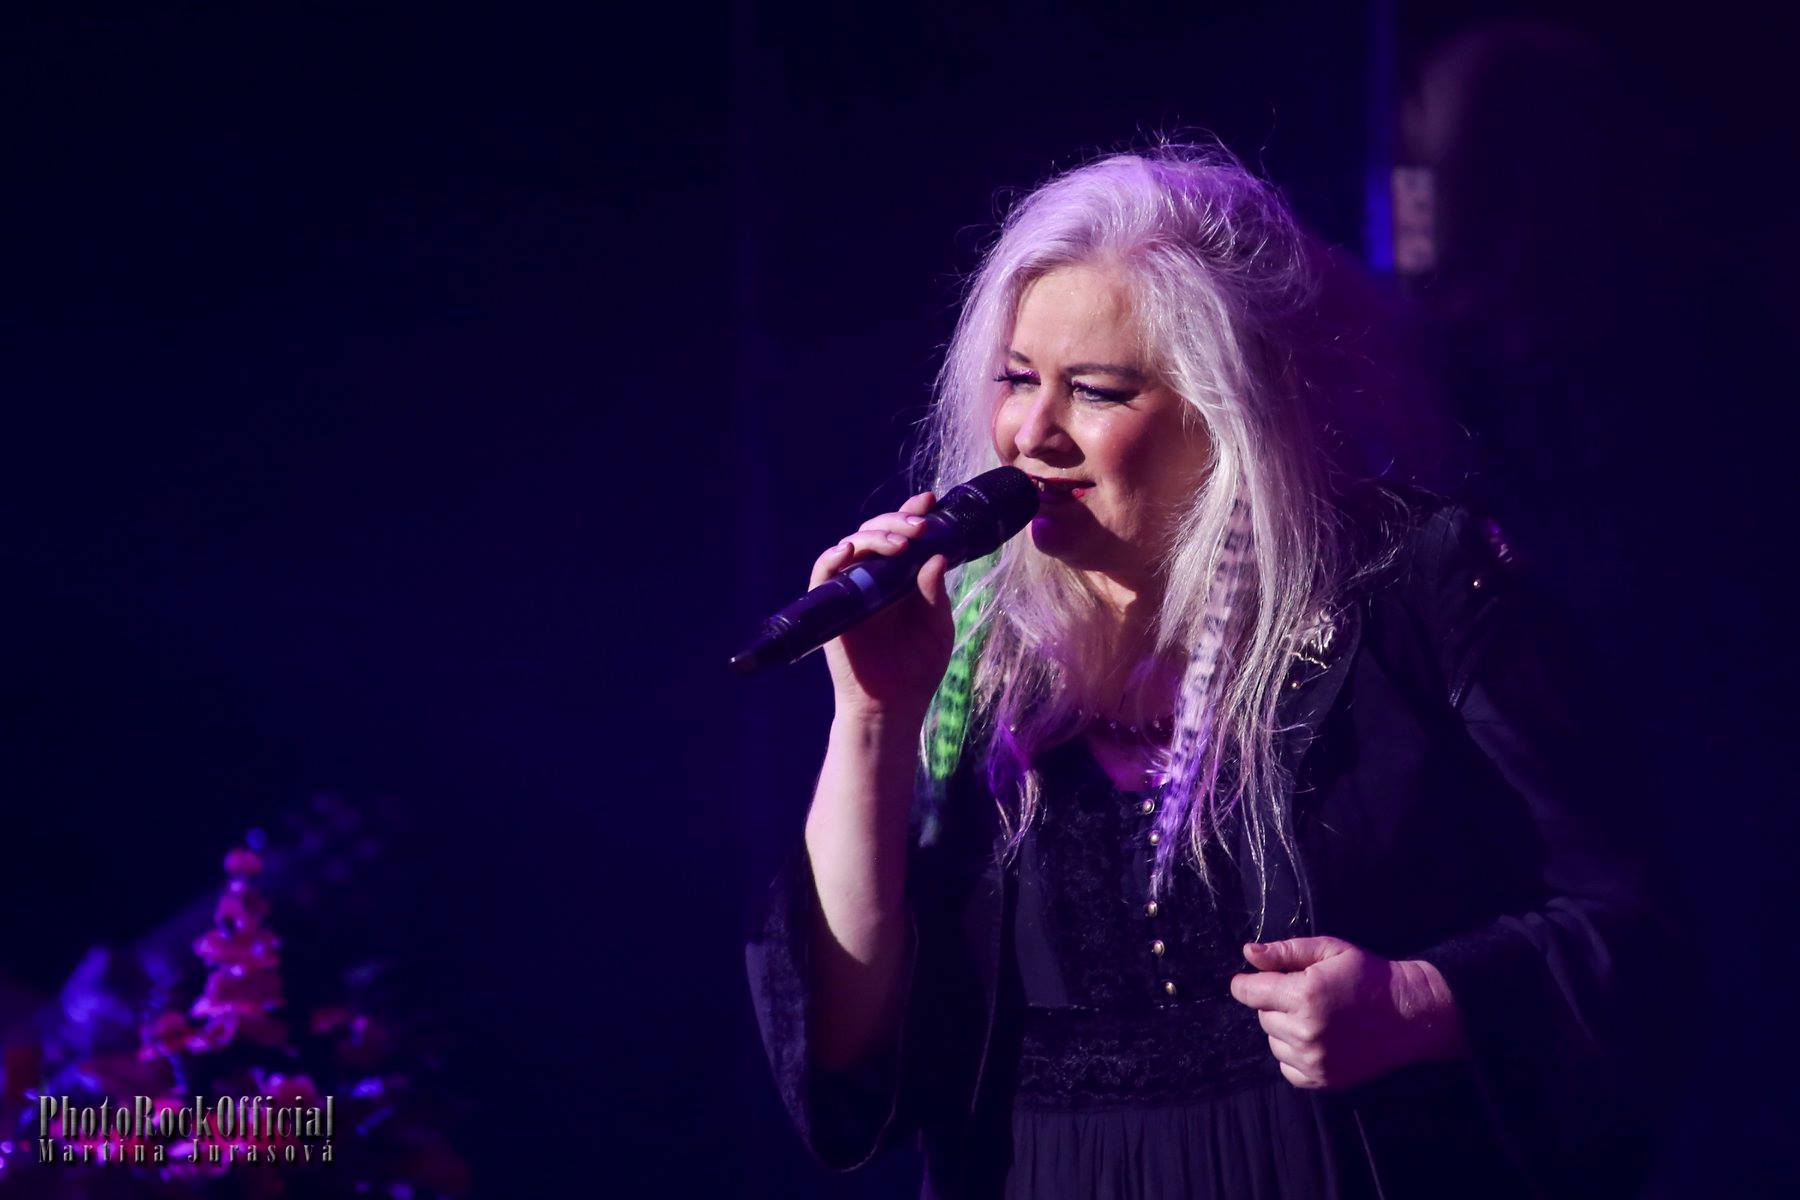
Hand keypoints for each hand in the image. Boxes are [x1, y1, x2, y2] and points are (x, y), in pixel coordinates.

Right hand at [810, 490, 955, 721]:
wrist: (892, 706)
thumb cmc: (917, 669)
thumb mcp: (937, 627)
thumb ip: (936, 593)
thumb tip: (936, 556)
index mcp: (902, 578)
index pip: (902, 536)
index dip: (912, 513)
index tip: (929, 500)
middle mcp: (875, 579)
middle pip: (877, 533)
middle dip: (898, 521)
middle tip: (920, 526)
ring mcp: (851, 591)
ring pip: (852, 546)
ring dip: (874, 536)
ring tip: (898, 542)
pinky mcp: (831, 607)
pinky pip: (823, 574)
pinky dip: (833, 558)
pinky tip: (849, 550)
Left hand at [1227, 935, 1466, 1089]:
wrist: (1410, 1014)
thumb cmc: (1368, 976)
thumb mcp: (1329, 949)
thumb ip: (1285, 951)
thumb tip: (1248, 953)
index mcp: (1305, 994)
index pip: (1248, 992)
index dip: (1245, 983)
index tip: (1250, 980)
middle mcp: (1306, 1031)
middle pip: (1261, 1015)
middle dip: (1274, 1002)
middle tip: (1304, 994)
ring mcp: (1314, 1060)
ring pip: (1273, 1041)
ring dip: (1284, 1028)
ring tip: (1315, 1016)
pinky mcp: (1323, 1080)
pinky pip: (1287, 1067)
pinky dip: (1294, 1054)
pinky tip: (1318, 1039)